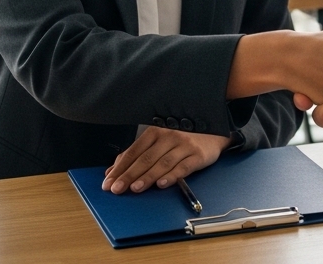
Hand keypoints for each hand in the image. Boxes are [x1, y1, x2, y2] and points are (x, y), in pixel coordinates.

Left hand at [101, 127, 230, 193]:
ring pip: (162, 163)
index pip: (133, 152)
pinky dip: (172, 176)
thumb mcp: (158, 141)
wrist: (213, 132)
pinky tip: (162, 184)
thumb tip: (113, 170)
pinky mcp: (198, 155)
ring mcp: (184, 145)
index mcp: (155, 132)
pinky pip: (183, 167)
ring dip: (148, 177)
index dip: (120, 168)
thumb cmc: (182, 139)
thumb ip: (136, 155)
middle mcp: (168, 137)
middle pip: (145, 158)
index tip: (108, 182)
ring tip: (135, 188)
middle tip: (117, 189)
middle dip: (129, 175)